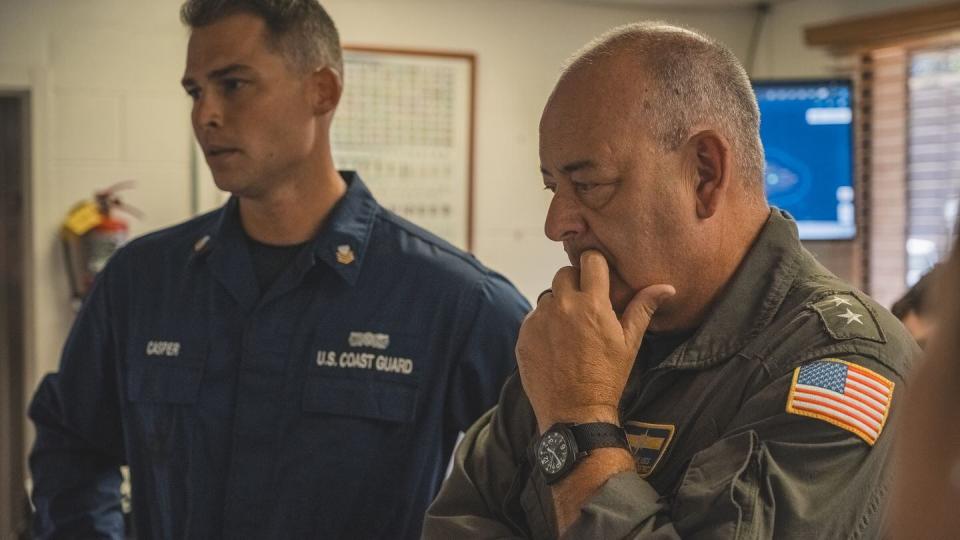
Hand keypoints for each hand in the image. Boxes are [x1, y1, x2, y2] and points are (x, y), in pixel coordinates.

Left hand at [517, 250, 674, 432]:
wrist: (576, 413)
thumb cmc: (607, 378)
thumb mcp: (629, 343)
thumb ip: (643, 308)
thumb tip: (666, 288)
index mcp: (592, 304)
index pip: (590, 259)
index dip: (596, 266)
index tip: (599, 277)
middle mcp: (562, 306)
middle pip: (564, 274)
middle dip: (575, 284)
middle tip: (585, 306)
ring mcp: (539, 321)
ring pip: (548, 297)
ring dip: (558, 306)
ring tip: (570, 331)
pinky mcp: (523, 336)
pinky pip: (533, 318)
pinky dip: (543, 326)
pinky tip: (555, 346)